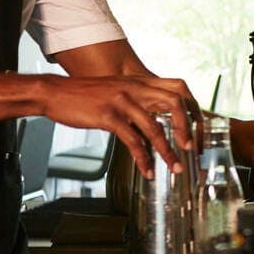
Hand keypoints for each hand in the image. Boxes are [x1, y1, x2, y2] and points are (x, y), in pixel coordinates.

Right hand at [40, 73, 198, 178]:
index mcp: (140, 82)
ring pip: (154, 127)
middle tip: (192, 149)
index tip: (198, 129)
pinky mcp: (108, 116)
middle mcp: (135, 88)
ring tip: (175, 167)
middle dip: (187, 128)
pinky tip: (147, 170)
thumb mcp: (117, 91)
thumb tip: (155, 122)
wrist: (54, 92)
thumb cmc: (85, 95)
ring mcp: (122, 101)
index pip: (178, 89)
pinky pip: (132, 140)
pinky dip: (143, 158)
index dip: (192, 109)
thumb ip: (138, 101)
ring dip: (167, 151)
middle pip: (174, 103)